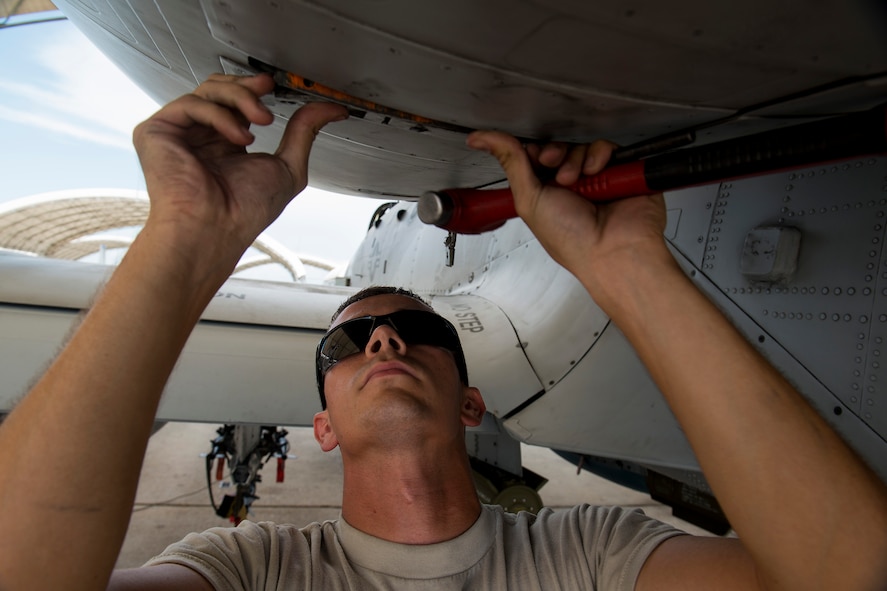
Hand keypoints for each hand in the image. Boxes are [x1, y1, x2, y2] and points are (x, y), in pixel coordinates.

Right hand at [133, 73, 347, 263]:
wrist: (214, 230)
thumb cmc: (244, 212)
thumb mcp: (288, 166)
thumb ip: (305, 132)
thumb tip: (331, 109)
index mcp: (224, 143)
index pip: (236, 101)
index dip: (254, 88)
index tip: (276, 86)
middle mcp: (199, 136)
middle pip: (219, 88)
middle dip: (247, 87)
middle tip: (269, 92)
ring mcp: (177, 133)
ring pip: (206, 90)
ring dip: (240, 98)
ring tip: (261, 120)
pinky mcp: (155, 132)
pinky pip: (189, 104)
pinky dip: (220, 115)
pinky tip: (238, 137)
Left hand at [466, 132, 670, 302]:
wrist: (612, 249)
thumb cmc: (572, 240)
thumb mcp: (529, 200)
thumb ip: (510, 163)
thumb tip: (481, 139)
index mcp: (546, 196)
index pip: (535, 159)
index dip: (533, 155)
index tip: (534, 160)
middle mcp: (571, 187)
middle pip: (557, 149)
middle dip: (553, 155)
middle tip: (553, 168)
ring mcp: (595, 179)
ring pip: (580, 147)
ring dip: (575, 159)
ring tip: (577, 180)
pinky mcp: (619, 171)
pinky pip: (605, 147)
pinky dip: (599, 155)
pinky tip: (597, 172)